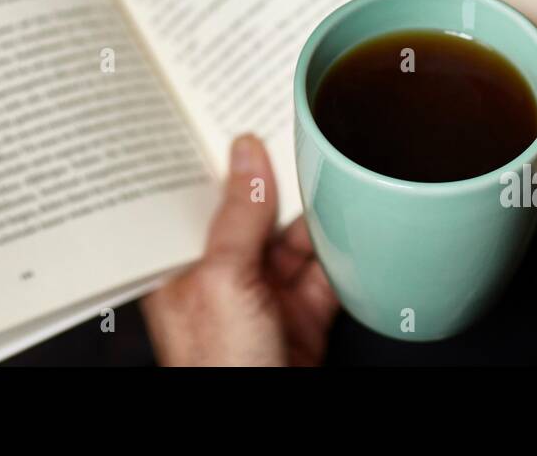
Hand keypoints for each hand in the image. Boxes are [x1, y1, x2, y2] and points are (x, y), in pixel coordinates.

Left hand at [140, 134, 338, 365]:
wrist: (261, 433)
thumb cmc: (218, 368)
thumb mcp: (224, 281)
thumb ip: (239, 217)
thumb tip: (247, 154)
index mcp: (183, 268)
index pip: (198, 201)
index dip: (216, 159)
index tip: (235, 113)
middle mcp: (222, 278)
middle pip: (253, 214)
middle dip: (277, 179)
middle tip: (295, 126)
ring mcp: (265, 298)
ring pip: (296, 239)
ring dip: (317, 212)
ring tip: (334, 165)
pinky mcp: (303, 317)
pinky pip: (327, 272)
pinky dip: (344, 250)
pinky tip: (353, 219)